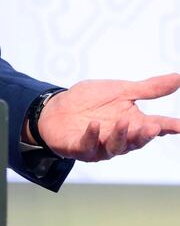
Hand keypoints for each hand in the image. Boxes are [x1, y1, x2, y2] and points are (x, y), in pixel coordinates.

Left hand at [35, 74, 179, 161]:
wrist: (57, 108)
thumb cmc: (91, 101)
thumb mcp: (120, 90)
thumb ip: (149, 89)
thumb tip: (178, 77)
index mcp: (132, 124)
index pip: (154, 127)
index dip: (169, 127)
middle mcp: (119, 138)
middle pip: (136, 140)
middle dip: (144, 135)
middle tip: (154, 127)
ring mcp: (100, 145)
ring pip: (115, 146)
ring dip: (120, 136)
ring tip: (124, 122)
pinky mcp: (79, 147)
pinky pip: (86, 145)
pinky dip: (91, 136)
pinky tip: (94, 125)